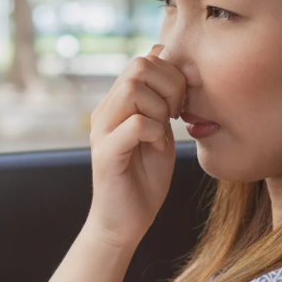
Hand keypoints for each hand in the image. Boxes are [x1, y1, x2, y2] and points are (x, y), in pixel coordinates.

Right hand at [85, 44, 186, 247]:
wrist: (125, 223)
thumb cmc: (144, 178)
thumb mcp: (159, 130)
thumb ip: (161, 100)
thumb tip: (164, 58)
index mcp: (117, 103)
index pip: (144, 61)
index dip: (171, 76)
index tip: (180, 105)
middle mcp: (105, 111)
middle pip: (138, 67)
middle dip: (169, 87)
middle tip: (175, 115)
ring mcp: (102, 131)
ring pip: (134, 89)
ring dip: (160, 108)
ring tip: (165, 131)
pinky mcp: (105, 153)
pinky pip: (135, 123)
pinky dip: (155, 132)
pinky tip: (158, 148)